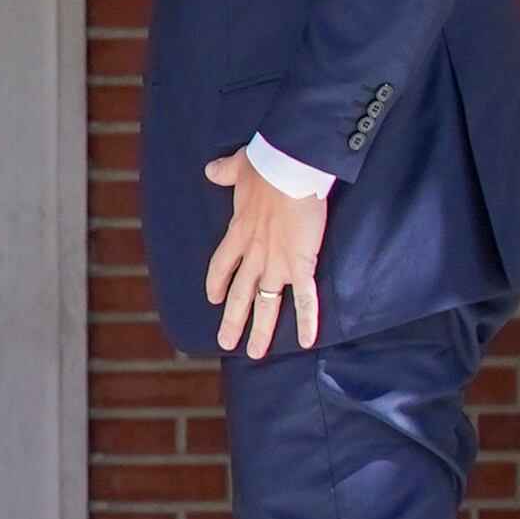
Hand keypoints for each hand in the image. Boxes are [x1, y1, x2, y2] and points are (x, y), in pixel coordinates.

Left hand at [203, 149, 327, 358]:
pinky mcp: (301, 264)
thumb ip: (224, 172)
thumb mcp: (238, 167)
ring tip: (254, 353)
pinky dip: (307, 321)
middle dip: (232, 320)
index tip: (213, 299)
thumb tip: (212, 169)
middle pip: (239, 295)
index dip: (216, 284)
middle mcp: (253, 255)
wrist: (288, 169)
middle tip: (225, 342)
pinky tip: (307, 342)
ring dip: (261, 331)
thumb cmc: (265, 165)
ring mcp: (276, 263)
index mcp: (238, 233)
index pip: (221, 266)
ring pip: (266, 304)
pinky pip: (304, 299)